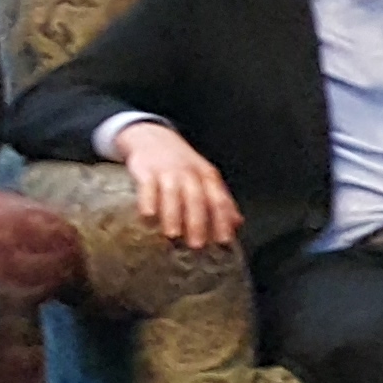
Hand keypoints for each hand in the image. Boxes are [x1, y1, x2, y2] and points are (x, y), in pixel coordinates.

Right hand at [115, 123, 240, 250]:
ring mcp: (167, 171)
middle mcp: (189, 173)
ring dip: (173, 215)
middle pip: (197, 198)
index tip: (224, 241)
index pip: (219, 199)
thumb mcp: (205, 177)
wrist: (152, 137)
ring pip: (172, 193)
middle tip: (197, 245)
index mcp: (208, 176)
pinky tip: (148, 215)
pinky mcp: (145, 169)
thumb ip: (219, 199)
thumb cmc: (182, 165)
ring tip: (173, 235)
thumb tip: (237, 223)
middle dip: (198, 222)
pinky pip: (147, 185)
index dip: (222, 220)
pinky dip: (147, 200)